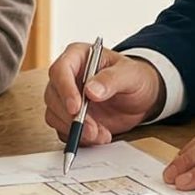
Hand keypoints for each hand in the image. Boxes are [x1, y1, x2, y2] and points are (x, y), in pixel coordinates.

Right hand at [42, 43, 161, 148]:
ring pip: (54, 115)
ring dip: (76, 130)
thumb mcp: (130, 74)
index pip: (60, 70)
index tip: (76, 108)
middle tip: (92, 130)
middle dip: (72, 117)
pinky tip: (98, 136)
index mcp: (78, 56)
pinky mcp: (68, 117)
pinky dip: (78, 137)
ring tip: (101, 134)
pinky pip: (63, 130)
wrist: (141, 98)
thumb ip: (111, 79)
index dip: (65, 89)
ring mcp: (65, 97)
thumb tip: (91, 90)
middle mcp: (67, 76)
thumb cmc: (135, 78)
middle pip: (53, 96)